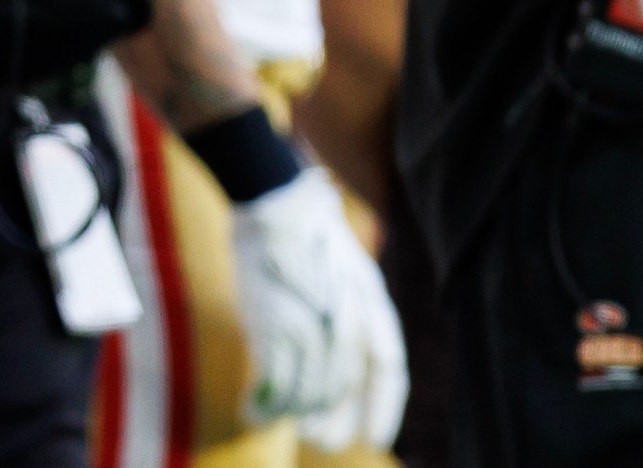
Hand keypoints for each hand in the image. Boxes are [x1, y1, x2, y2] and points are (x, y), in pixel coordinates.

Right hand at [230, 166, 408, 448]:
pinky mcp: (274, 328)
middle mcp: (348, 319)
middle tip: (317, 436)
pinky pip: (274, 386)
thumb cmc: (308, 236)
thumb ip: (351, 317)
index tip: (375, 438)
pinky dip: (263, 407)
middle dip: (330, 419)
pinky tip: (253, 412)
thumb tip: (341, 367)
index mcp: (373, 303)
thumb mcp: (348, 273)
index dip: (384, 408)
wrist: (277, 204)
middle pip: (344, 387)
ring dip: (294, 413)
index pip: (388, 369)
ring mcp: (312, 325)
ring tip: (280, 416)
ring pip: (309, 392)